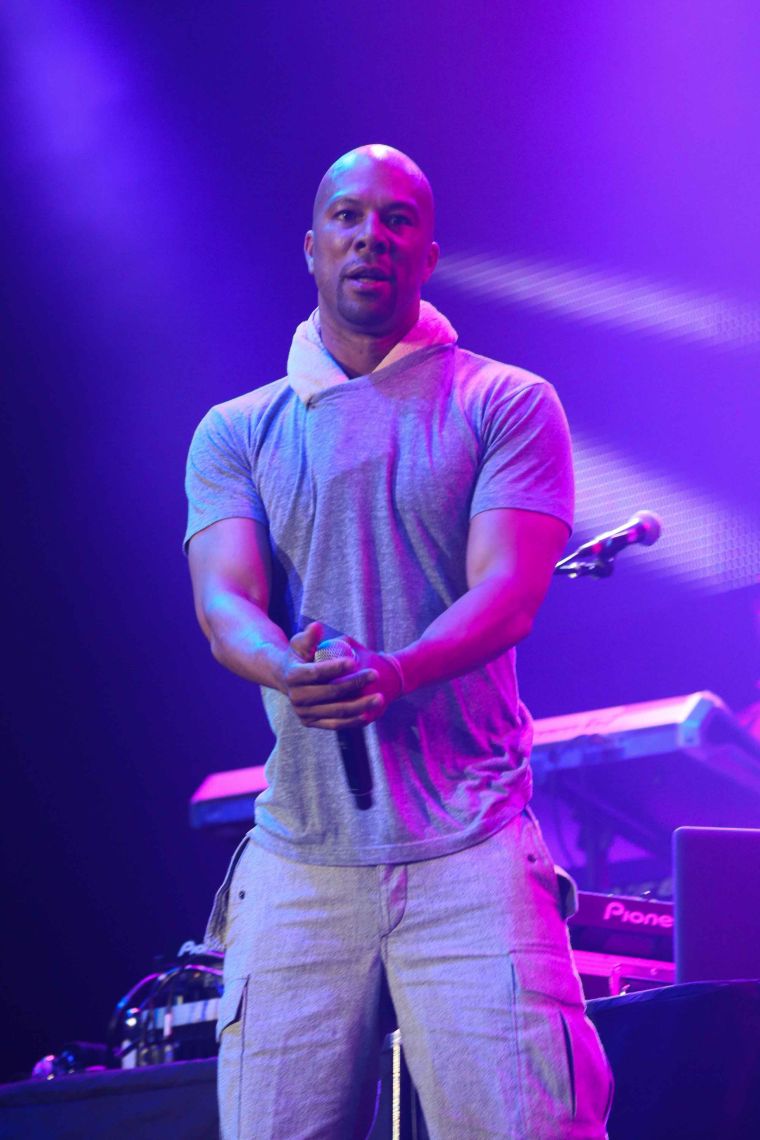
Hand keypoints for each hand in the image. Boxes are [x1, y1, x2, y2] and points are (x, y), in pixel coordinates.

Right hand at [281, 623, 402, 729]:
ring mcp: (304, 713)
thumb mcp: (299, 643)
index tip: (354, 661)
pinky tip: (369, 714)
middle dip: (355, 684)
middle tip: (375, 675)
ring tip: (380, 698)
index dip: (335, 668)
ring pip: (336, 711)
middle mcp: (296, 697)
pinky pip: (335, 724)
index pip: (316, 673)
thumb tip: (317, 626)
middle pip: (330, 692)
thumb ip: (309, 636)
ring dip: (360, 706)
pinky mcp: (311, 722)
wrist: (285, 678)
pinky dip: (353, 721)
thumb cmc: (299, 656)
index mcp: (292, 676)